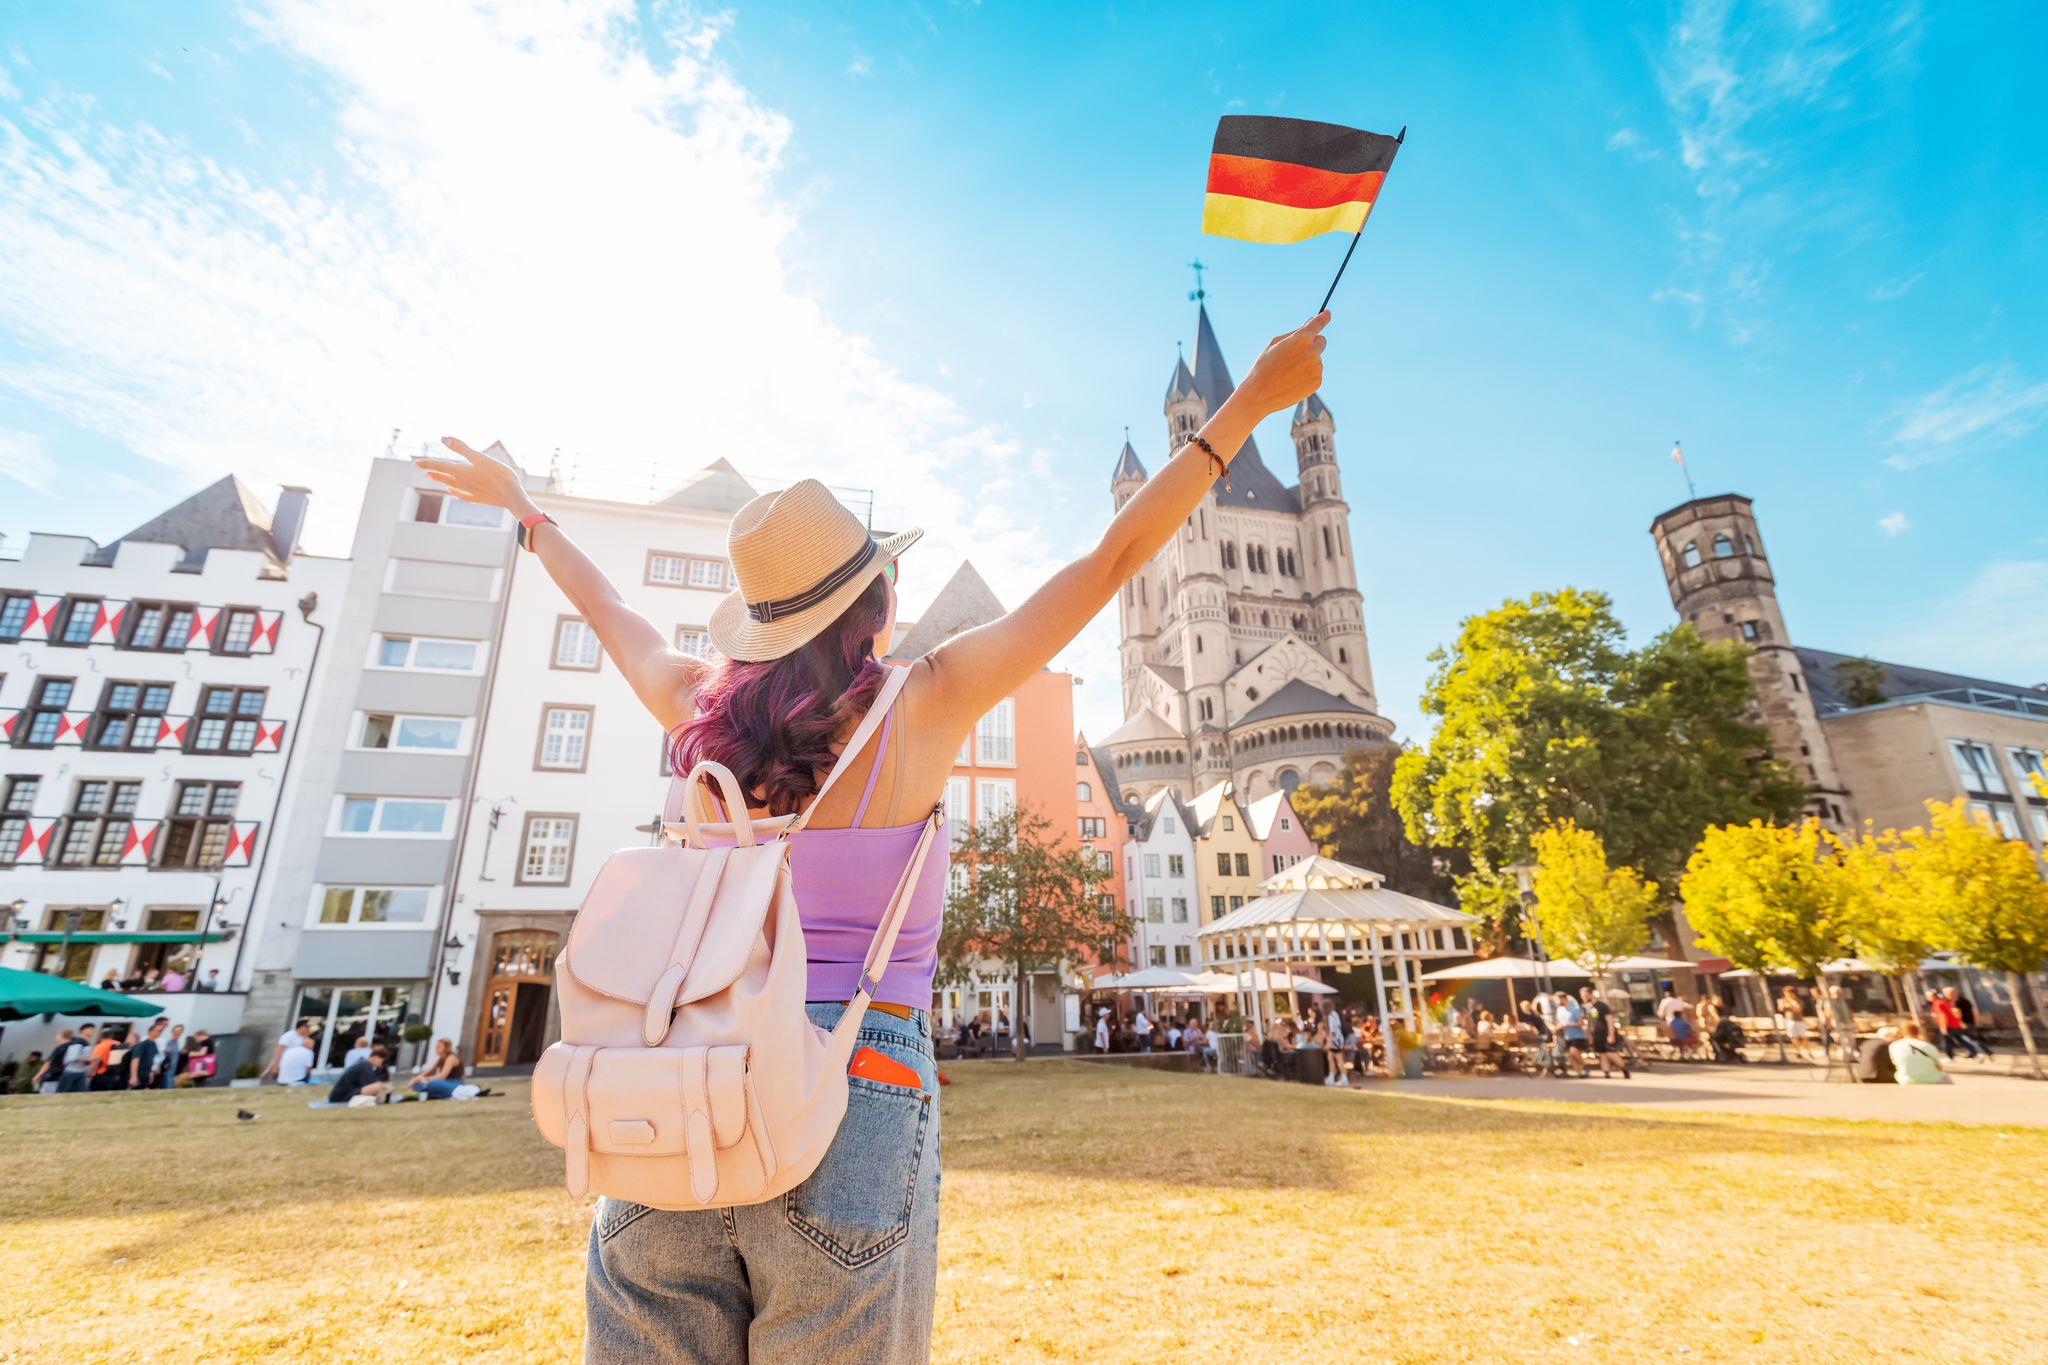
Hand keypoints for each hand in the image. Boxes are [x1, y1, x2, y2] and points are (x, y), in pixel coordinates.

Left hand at [415, 437, 536, 517]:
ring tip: (431, 477)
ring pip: (450, 483)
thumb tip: (443, 438)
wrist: (511, 496)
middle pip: (442, 474)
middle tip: (420, 467)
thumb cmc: (498, 475)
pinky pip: (461, 494)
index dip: (427, 463)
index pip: (440, 465)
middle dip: (431, 470)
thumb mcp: (479, 457)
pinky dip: (453, 491)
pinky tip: (450, 490)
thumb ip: (461, 448)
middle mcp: (462, 481)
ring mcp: (469, 491)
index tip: (416, 463)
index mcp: (461, 471)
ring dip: (440, 479)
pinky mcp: (477, 498)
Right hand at [1237, 310, 1329, 415]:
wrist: (1260, 394)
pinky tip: (1292, 380)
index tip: (1327, 314)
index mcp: (1301, 338)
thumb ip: (1295, 332)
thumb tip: (1310, 323)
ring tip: (1288, 372)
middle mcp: (1313, 351)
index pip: (1318, 323)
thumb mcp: (1275, 343)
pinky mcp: (1317, 381)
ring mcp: (1317, 367)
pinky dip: (1307, 375)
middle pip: (1321, 341)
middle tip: (1296, 353)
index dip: (1324, 317)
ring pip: (1316, 359)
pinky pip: (1315, 373)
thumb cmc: (1264, 366)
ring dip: (1307, 362)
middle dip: (1312, 343)